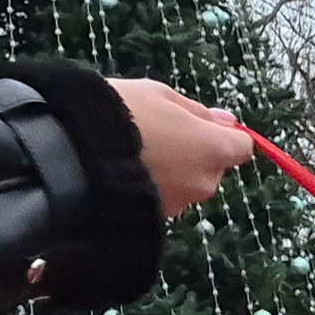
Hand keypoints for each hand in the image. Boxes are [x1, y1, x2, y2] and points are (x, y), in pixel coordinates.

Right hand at [110, 78, 253, 216]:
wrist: (72, 154)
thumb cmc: (119, 114)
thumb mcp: (159, 95)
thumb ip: (199, 111)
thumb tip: (228, 121)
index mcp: (214, 150)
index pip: (242, 146)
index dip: (224, 134)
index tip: (200, 124)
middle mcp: (205, 183)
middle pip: (213, 166)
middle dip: (195, 152)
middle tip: (158, 132)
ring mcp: (181, 204)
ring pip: (187, 183)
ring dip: (172, 170)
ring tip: (134, 150)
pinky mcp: (155, 218)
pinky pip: (163, 197)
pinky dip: (152, 185)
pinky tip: (125, 169)